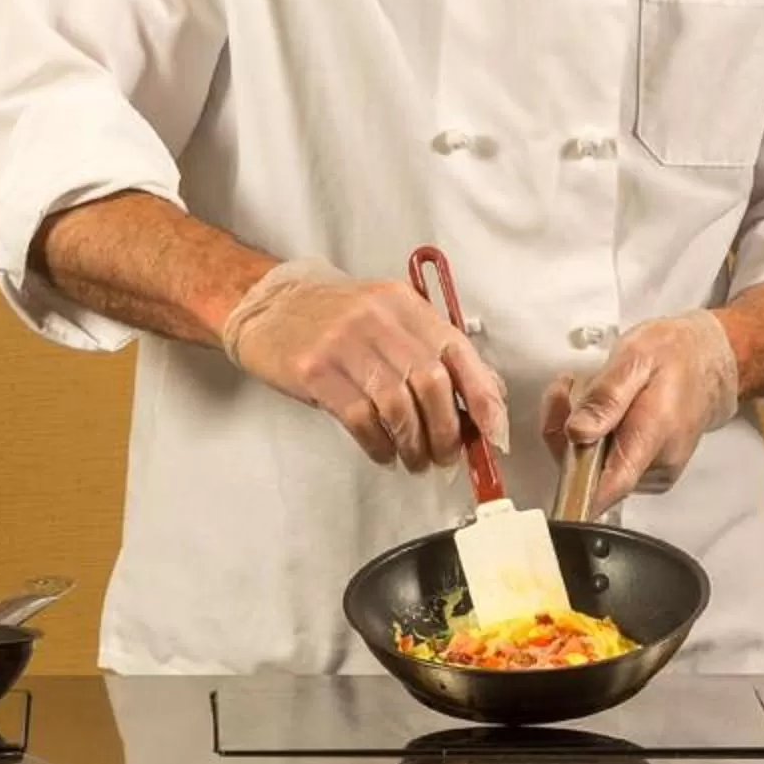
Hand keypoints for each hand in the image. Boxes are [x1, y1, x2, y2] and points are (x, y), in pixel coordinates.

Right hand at [220, 259, 509, 471]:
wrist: (269, 305)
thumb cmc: (334, 317)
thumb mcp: (388, 317)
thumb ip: (431, 349)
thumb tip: (483, 397)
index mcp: (405, 305)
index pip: (459, 352)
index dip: (483, 398)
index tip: (493, 434)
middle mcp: (378, 319)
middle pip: (432, 383)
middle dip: (446, 431)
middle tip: (445, 455)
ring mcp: (345, 343)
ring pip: (398, 405)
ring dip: (413, 444)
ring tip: (414, 459)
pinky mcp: (315, 369)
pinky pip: (360, 418)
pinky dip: (378, 445)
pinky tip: (382, 452)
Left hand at [540, 310, 740, 514]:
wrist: (707, 362)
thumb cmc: (676, 355)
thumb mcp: (636, 357)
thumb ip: (606, 397)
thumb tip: (578, 432)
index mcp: (654, 436)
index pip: (611, 486)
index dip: (574, 483)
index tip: (558, 453)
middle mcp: (657, 464)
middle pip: (589, 473)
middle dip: (566, 432)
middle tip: (569, 389)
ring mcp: (653, 472)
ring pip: (592, 468)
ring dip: (577, 431)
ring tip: (590, 392)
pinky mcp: (646, 472)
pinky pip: (605, 464)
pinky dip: (593, 438)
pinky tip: (601, 411)